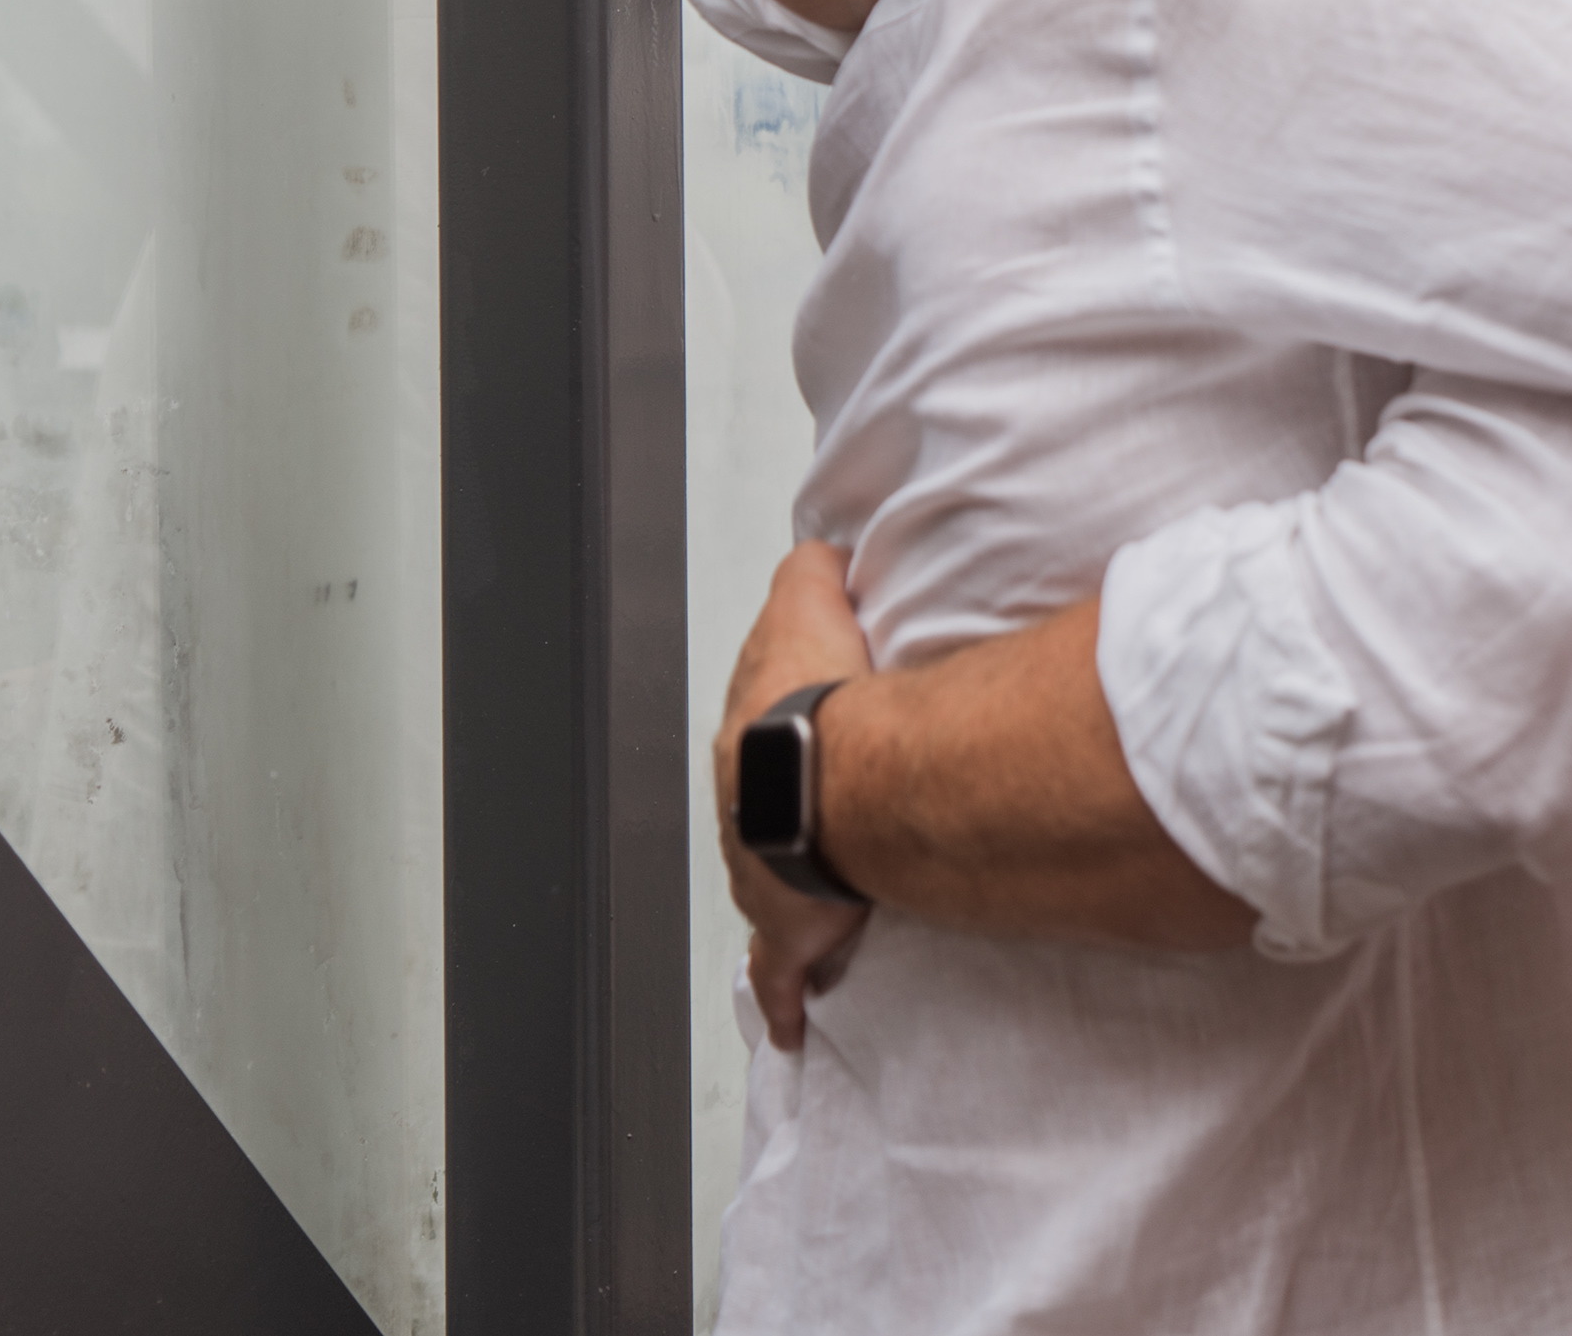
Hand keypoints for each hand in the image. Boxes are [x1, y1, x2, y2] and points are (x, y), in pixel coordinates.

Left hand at [714, 543, 875, 1052]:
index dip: (776, 731)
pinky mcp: (792, 932)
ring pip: (768, 882)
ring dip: (789, 884)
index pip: (751, 734)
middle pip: (755, 810)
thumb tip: (821, 550)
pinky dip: (787, 997)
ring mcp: (761, 874)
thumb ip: (811, 571)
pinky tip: (791, 1022)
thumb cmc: (821, 707)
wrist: (828, 783)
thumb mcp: (807, 605)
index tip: (791, 740)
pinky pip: (786, 973)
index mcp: (746, 744)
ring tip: (818, 890)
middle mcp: (743, 811)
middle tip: (811, 817)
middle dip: (775, 813)